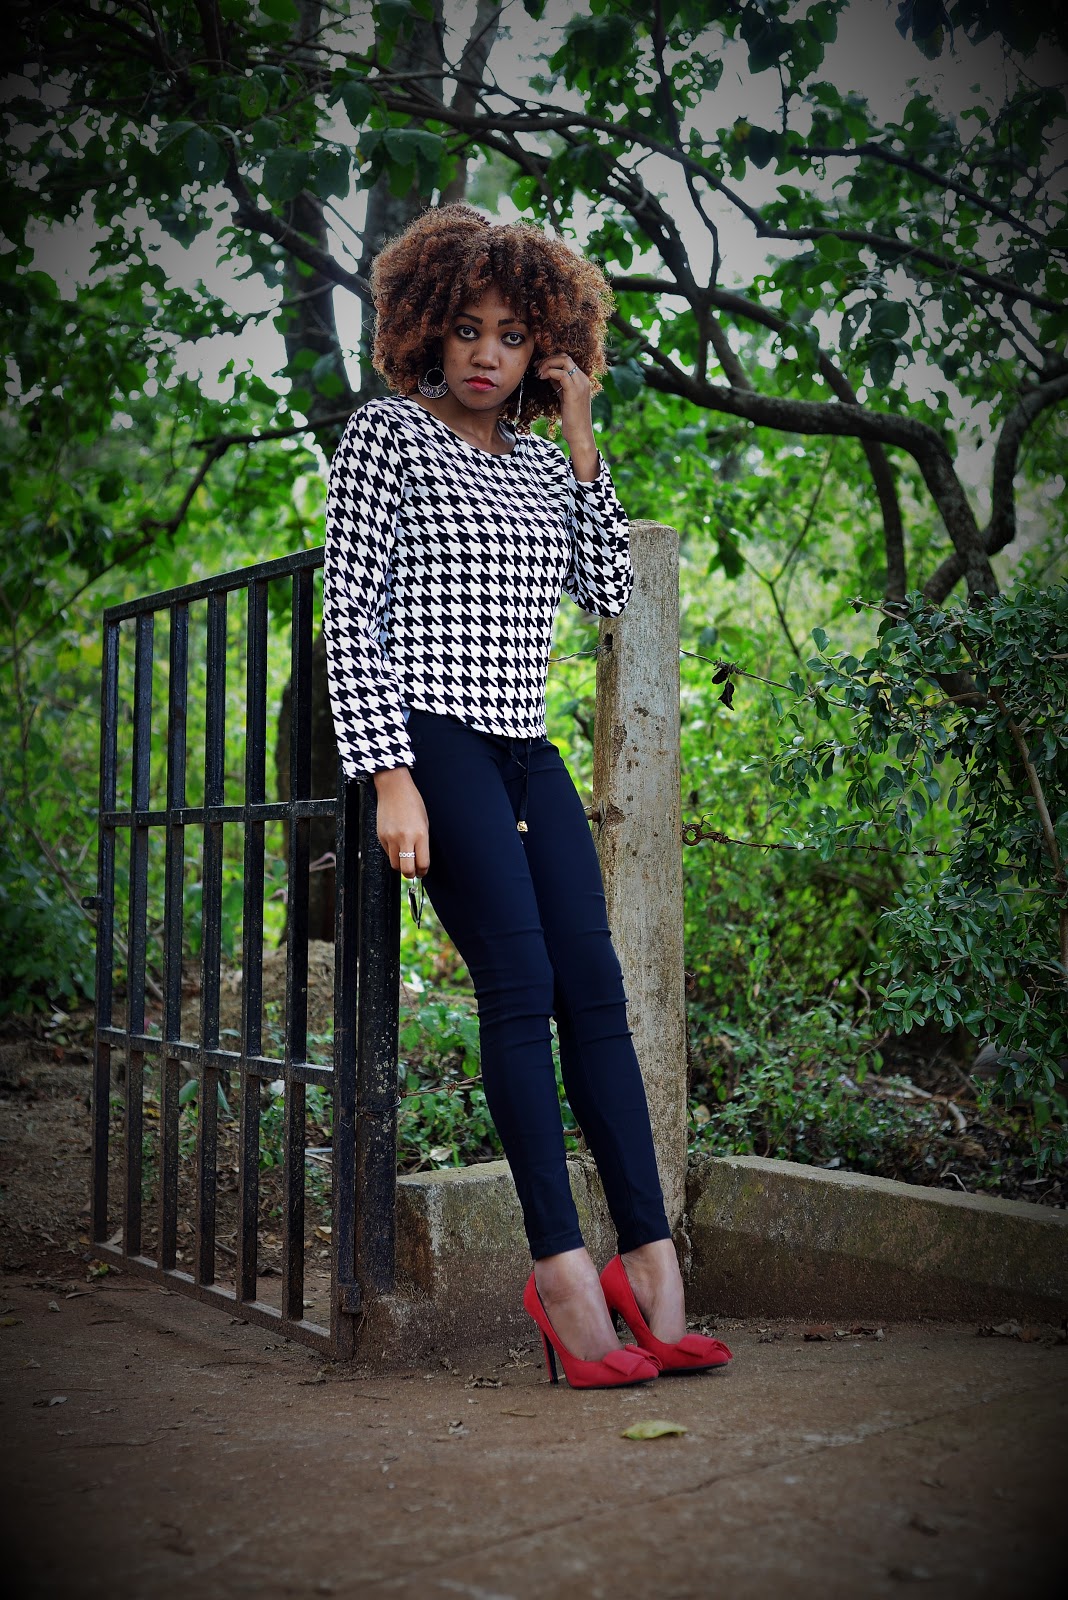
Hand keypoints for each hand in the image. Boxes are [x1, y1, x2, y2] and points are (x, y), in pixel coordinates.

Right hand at [373, 767, 429, 877]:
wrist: (394, 789)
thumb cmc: (413, 803)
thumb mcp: (424, 822)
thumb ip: (422, 842)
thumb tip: (420, 860)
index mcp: (420, 835)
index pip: (422, 863)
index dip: (423, 871)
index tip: (423, 871)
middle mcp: (404, 838)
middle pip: (406, 870)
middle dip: (411, 874)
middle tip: (414, 872)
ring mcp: (391, 838)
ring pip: (395, 864)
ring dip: (401, 865)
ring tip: (405, 860)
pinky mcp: (381, 836)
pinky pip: (387, 853)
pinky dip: (393, 853)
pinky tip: (397, 844)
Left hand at [535, 352, 598, 480]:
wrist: (580, 434)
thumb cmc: (572, 419)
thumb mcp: (564, 398)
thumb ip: (559, 385)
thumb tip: (548, 374)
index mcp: (582, 379)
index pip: (566, 360)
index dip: (551, 360)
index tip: (538, 367)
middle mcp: (583, 379)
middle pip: (565, 357)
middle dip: (548, 359)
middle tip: (536, 368)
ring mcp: (580, 384)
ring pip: (563, 361)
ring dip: (547, 364)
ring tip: (538, 373)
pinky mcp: (574, 391)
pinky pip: (561, 374)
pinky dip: (549, 372)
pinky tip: (541, 378)